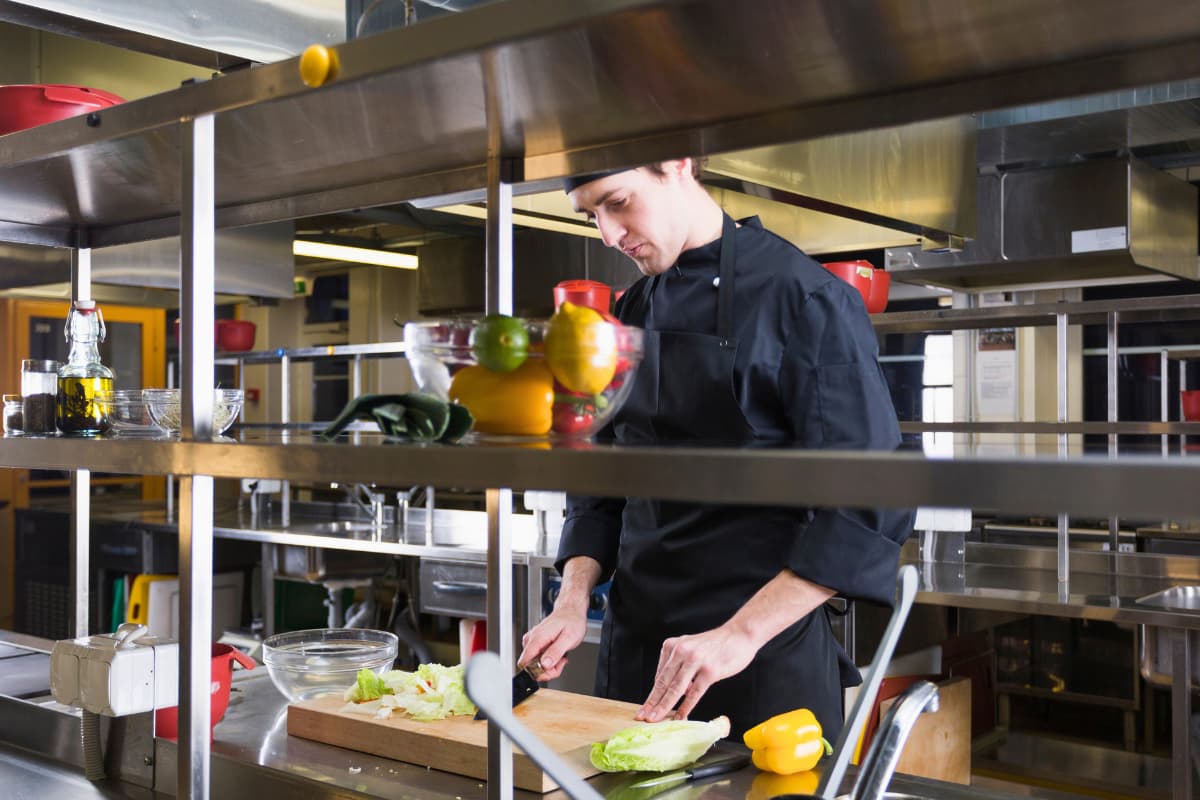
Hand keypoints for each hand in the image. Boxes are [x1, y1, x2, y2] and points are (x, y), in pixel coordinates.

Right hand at [517, 601, 588, 680]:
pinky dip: (549, 661)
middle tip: (561, 662)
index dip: (538, 672)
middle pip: (530, 667)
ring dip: (550, 666)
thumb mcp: (569, 638)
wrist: (571, 611)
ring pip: (535, 665)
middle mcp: (531, 639)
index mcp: (537, 638)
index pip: (525, 663)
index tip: (551, 669)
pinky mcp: (535, 644)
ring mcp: (533, 641)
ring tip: (561, 655)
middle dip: (547, 670)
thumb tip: (545, 664)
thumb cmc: (572, 621)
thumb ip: (556, 652)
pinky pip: (538, 659)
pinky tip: (557, 654)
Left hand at [636, 626, 755, 722]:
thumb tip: (676, 691)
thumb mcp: (691, 648)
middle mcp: (681, 651)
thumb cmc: (716, 644)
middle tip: (642, 717)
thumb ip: (680, 667)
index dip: (651, 695)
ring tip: (655, 719)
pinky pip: (694, 693)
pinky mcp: (709, 671)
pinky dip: (685, 707)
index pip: (659, 676)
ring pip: (675, 689)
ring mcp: (695, 661)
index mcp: (673, 646)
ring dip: (663, 706)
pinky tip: (680, 717)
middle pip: (663, 683)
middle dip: (652, 703)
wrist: (739, 634)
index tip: (644, 708)